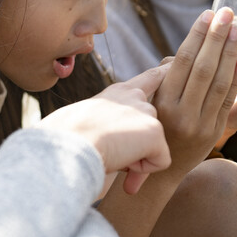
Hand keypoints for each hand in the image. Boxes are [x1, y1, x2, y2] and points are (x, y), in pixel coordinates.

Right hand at [41, 63, 172, 194]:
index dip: (163, 74)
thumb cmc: (65, 140)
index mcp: (116, 93)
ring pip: (153, 145)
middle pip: (154, 121)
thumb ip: (108, 123)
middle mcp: (134, 96)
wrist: (66, 145)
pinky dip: (142, 171)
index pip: (148, 78)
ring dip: (136, 158)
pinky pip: (160, 161)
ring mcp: (146, 112)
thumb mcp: (86, 122)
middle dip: (142, 145)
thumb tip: (114, 139)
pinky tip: (121, 162)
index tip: (172, 66)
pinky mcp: (154, 131)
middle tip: (116, 156)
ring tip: (110, 156)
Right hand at [151, 8, 236, 174]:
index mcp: (162, 101)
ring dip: (230, 53)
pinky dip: (236, 79)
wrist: (158, 172)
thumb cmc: (150, 129)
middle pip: (204, 67)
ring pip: (219, 82)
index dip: (197, 35)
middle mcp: (181, 112)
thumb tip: (178, 56)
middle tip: (227, 12)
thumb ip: (162, 79)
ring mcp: (200, 124)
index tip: (207, 14)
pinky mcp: (215, 132)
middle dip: (216, 37)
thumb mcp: (148, 104)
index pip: (183, 61)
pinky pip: (228, 100)